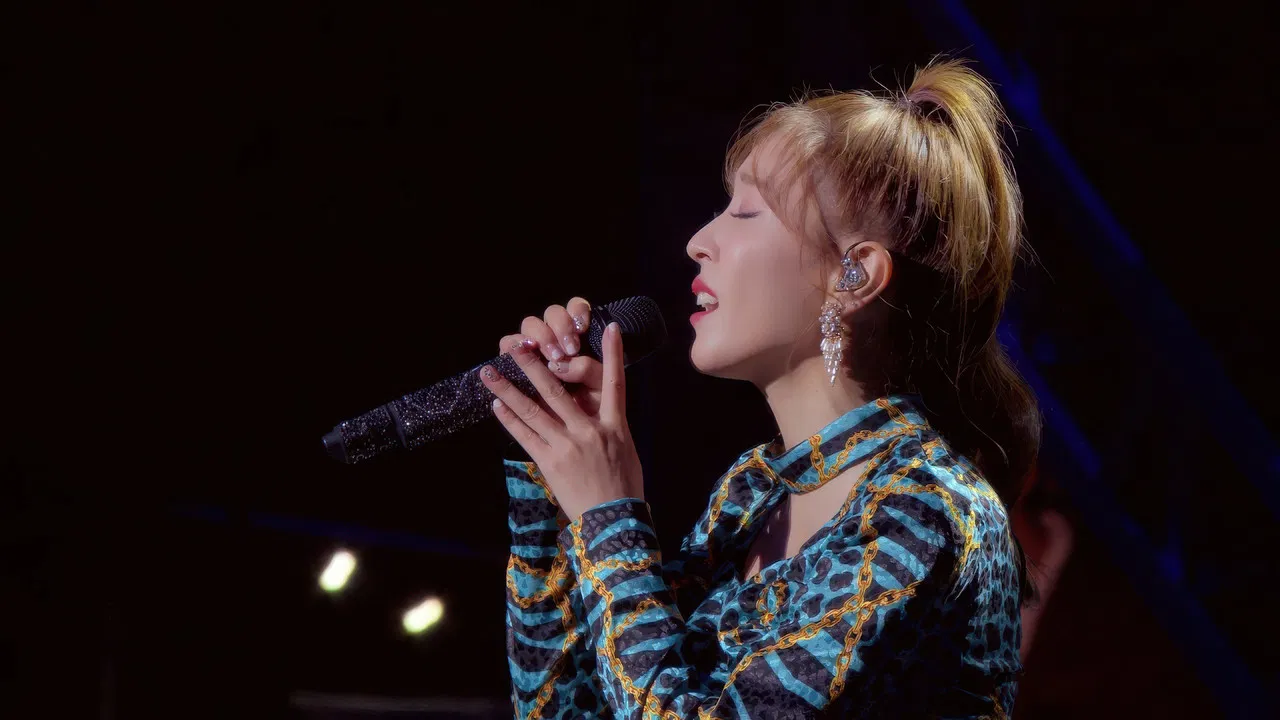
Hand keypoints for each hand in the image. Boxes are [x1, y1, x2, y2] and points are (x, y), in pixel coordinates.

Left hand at [482, 300, 643, 521]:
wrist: (614, 520)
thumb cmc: (623, 487)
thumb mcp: (625, 450)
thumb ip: (609, 427)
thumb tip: (594, 412)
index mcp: (613, 425)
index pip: (615, 382)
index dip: (614, 354)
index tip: (612, 328)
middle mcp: (588, 430)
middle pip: (557, 390)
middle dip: (534, 365)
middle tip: (516, 345)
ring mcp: (567, 445)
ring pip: (533, 409)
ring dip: (508, 389)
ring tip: (489, 372)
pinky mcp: (550, 462)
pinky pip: (525, 436)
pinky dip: (510, 419)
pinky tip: (496, 406)